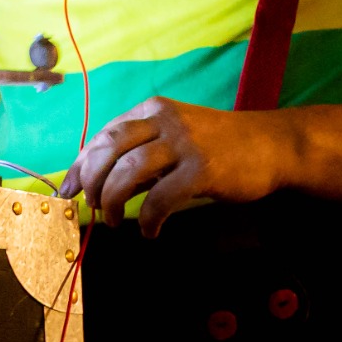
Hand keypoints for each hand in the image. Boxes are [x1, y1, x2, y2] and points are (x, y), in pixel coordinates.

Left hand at [57, 97, 290, 234]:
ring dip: (113, 201)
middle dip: (90, 182)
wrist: (274, 145)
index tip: (66, 190)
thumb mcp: (175, 136)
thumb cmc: (221, 146)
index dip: (79, 165)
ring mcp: (185, 143)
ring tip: (115, 221)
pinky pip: (160, 198)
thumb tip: (98, 180)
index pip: (103, 136)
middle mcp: (165, 121)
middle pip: (107, 150)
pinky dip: (147, 219)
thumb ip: (141, 151)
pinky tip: (150, 231)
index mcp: (153, 111)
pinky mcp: (203, 169)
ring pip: (127, 172)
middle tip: (91, 207)